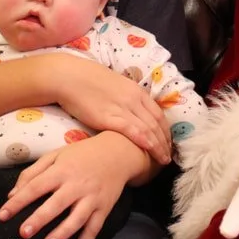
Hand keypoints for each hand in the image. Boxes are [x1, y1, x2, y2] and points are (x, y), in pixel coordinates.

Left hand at [0, 132, 142, 238]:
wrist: (118, 152)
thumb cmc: (82, 154)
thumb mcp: (56, 155)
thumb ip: (32, 172)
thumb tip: (12, 194)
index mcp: (62, 170)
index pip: (36, 186)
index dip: (19, 201)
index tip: (3, 215)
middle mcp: (77, 184)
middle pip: (56, 204)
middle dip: (40, 219)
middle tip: (23, 233)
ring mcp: (92, 197)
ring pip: (77, 219)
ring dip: (62, 233)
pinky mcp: (104, 208)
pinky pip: (94, 229)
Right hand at [54, 55, 170, 164]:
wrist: (70, 77)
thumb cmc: (88, 80)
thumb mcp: (116, 85)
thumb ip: (127, 97)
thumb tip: (132, 110)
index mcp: (137, 91)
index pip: (158, 113)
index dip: (166, 130)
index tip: (168, 143)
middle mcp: (134, 99)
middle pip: (157, 123)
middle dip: (165, 141)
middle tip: (169, 156)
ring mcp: (124, 108)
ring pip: (149, 129)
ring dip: (159, 146)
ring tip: (163, 160)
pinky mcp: (110, 117)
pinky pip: (134, 131)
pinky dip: (145, 142)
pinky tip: (151, 152)